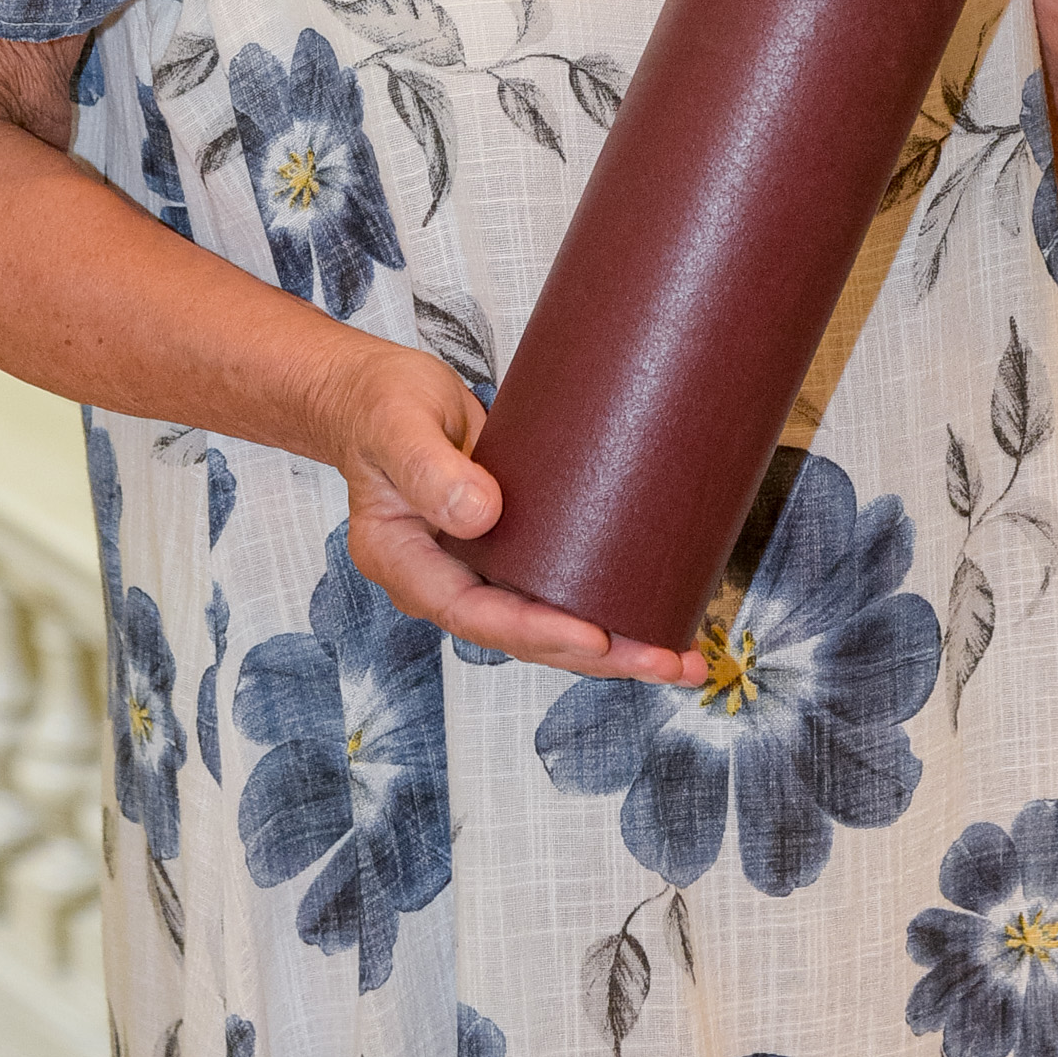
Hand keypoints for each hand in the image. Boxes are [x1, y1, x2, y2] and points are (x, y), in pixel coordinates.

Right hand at [314, 326, 706, 686]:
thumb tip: (481, 515)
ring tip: (682, 656)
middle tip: (667, 661)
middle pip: (525, 636)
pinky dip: (605, 602)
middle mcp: (446, 581)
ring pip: (549, 621)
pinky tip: (655, 610)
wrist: (376, 395)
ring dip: (615, 643)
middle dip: (599, 656)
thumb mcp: (397, 426)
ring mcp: (480, 568)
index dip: (536, 632)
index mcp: (408, 566)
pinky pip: (558, 586)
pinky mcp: (511, 546)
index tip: (594, 636)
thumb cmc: (379, 405)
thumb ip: (428, 468)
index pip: (476, 615)